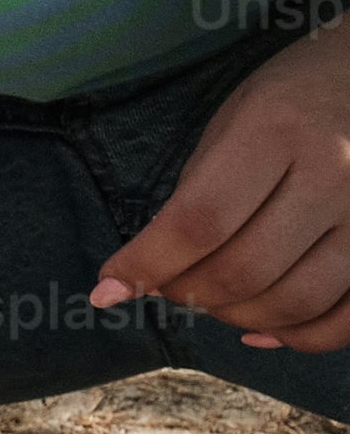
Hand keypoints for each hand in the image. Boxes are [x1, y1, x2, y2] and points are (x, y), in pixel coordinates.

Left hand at [99, 22, 349, 346]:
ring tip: (210, 301)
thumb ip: (197, 192)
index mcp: (276, 131)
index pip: (200, 221)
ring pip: (295, 301)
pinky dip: (299, 337)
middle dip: (187, 293)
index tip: (107, 289)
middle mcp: (332, 174)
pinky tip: (262, 331)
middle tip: (165, 287)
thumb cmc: (292, 97)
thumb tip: (147, 271)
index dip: (147, 265)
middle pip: (245, 269)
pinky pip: (348, 318)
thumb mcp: (232, 121)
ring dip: (237, 318)